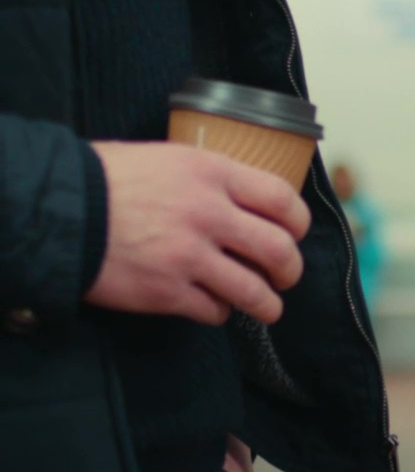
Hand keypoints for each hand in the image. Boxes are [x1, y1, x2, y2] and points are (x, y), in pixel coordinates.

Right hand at [85, 141, 310, 324]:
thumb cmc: (110, 179)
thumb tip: (245, 200)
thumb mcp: (170, 158)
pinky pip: (214, 311)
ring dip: (267, 304)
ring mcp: (189, 256)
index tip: (295, 233)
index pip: (282, 200)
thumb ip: (212, 179)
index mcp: (214, 174)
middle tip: (286, 276)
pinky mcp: (167, 292)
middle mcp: (209, 214)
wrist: (59, 210)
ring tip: (267, 308)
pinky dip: (220, 313)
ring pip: (255, 291)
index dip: (298, 223)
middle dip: (291, 269)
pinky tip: (213, 307)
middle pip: (280, 250)